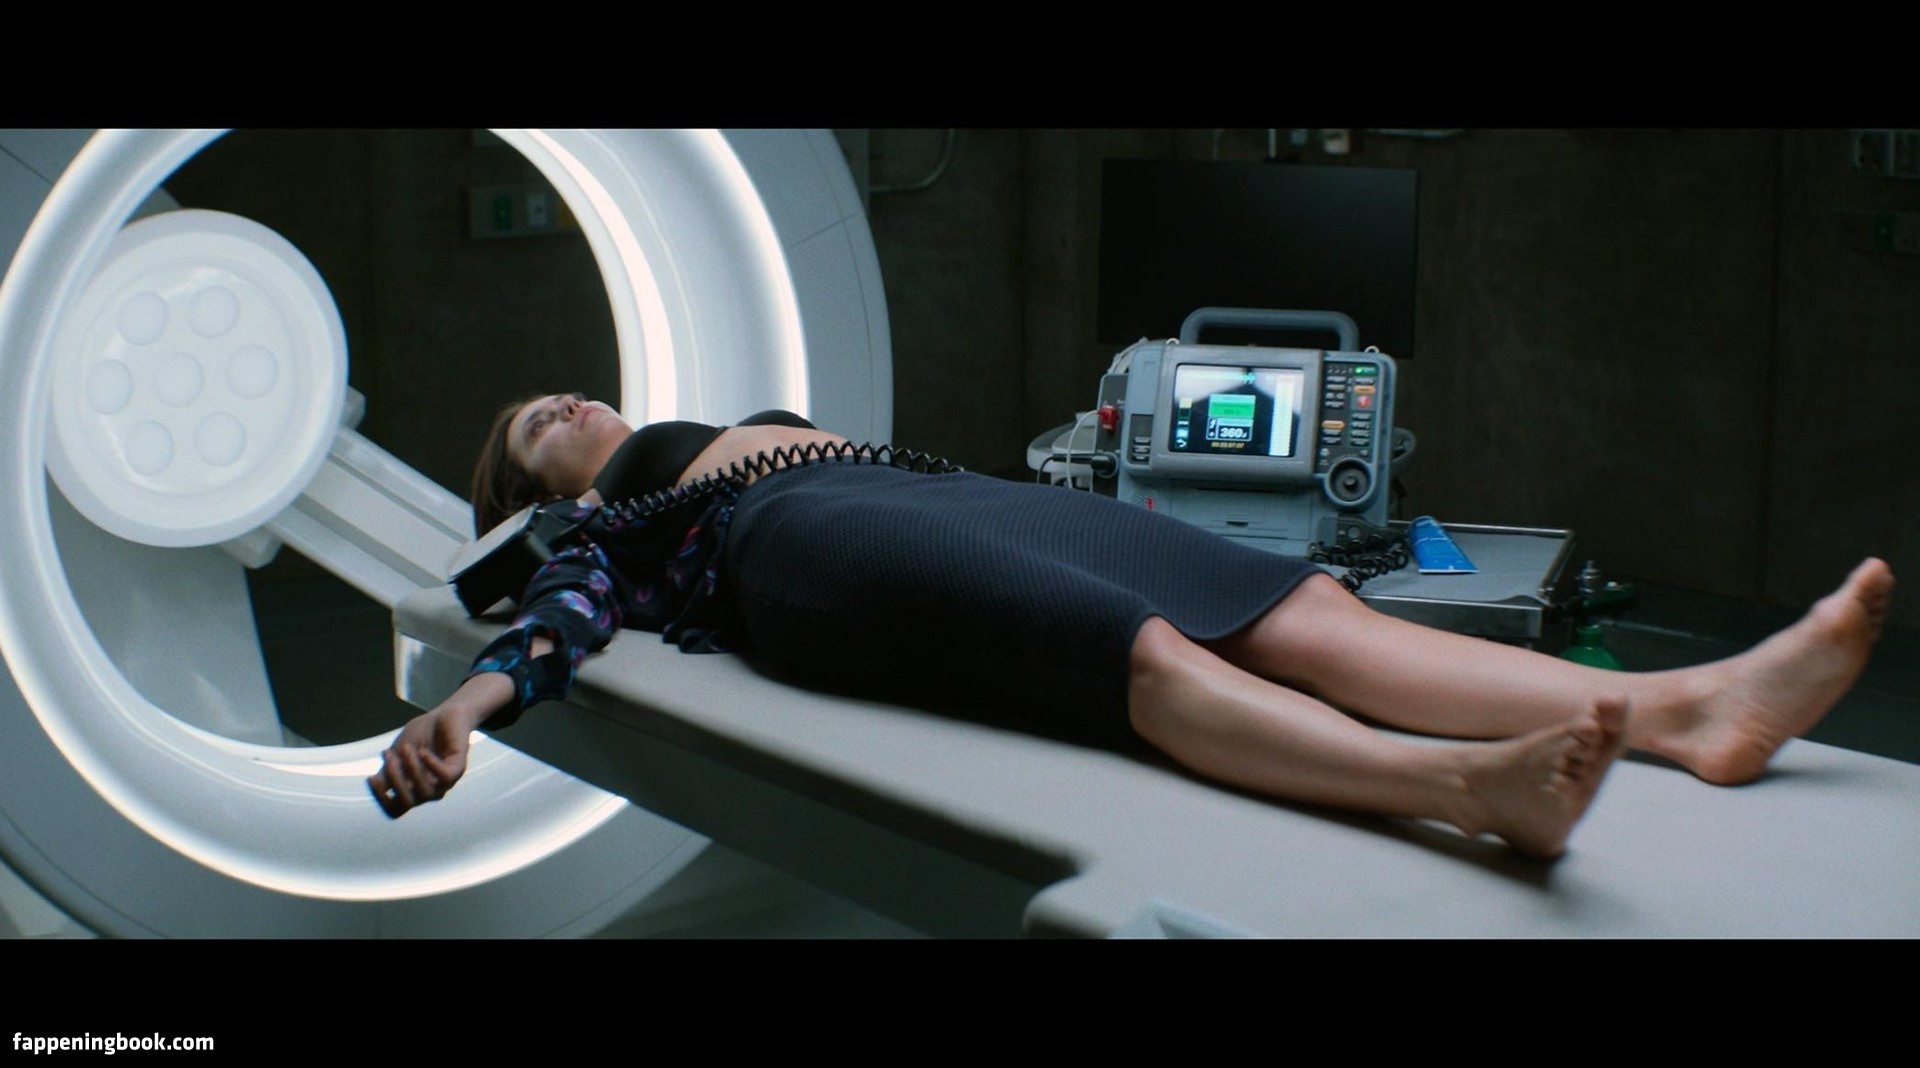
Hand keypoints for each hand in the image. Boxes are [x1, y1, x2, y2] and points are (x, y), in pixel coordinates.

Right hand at [369, 704, 476, 818]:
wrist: (444, 715)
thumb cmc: (420, 736)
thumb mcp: (398, 753)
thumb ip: (388, 770)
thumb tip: (376, 784)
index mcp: (413, 790)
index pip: (396, 810)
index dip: (382, 800)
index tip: (371, 778)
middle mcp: (430, 791)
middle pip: (408, 802)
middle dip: (394, 780)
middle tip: (389, 756)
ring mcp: (445, 782)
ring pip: (425, 792)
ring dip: (411, 769)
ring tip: (406, 748)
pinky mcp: (458, 768)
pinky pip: (445, 776)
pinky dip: (431, 765)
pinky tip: (422, 752)